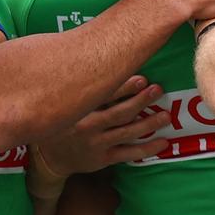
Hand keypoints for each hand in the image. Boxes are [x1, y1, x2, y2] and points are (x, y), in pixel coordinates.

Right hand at [37, 76, 170, 175]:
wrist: (48, 159)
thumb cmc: (58, 122)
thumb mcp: (59, 103)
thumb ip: (76, 85)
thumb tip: (95, 54)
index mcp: (77, 109)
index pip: (103, 95)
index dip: (123, 87)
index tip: (142, 78)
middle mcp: (87, 126)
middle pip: (119, 113)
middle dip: (141, 101)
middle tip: (158, 90)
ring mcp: (96, 144)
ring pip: (127, 133)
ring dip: (149, 123)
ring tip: (165, 115)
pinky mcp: (103, 159)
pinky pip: (129, 153)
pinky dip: (147, 148)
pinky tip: (162, 142)